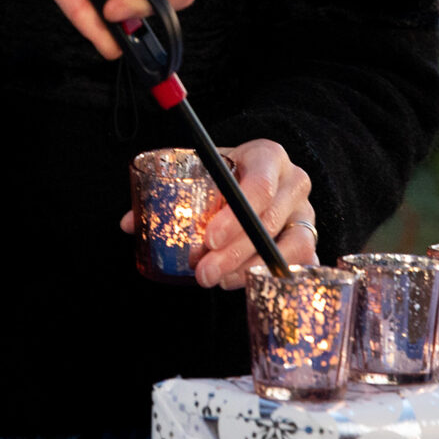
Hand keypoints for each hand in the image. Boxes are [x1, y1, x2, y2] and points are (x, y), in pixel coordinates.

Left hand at [116, 139, 315, 288]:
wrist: (264, 172)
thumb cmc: (229, 172)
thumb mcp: (203, 168)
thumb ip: (170, 190)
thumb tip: (128, 223)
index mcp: (269, 156)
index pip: (259, 185)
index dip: (234, 216)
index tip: (207, 238)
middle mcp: (294, 182)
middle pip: (269, 221)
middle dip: (234, 252)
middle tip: (203, 272)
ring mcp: (307, 211)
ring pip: (288, 247)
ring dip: (249, 268)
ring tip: (216, 280)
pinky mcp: (310, 237)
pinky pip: (299, 263)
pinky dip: (268, 275)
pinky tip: (238, 282)